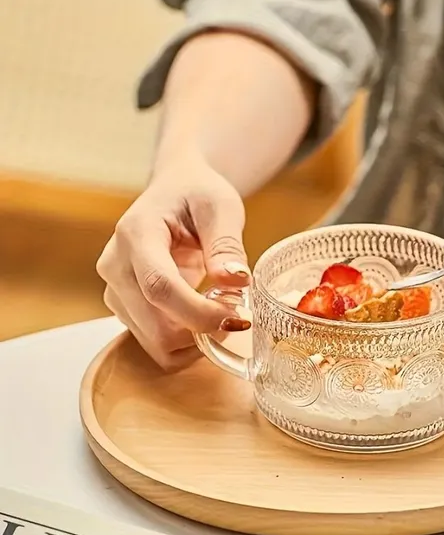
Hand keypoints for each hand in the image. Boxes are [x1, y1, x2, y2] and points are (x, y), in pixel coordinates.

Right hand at [97, 159, 251, 369]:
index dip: (200, 313)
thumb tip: (236, 281)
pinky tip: (204, 316)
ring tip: (221, 312)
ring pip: (155, 342)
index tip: (237, 318)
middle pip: (155, 327)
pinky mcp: (124, 306)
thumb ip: (227, 243)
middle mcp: (115, 265)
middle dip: (201, 333)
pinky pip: (155, 342)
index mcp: (136, 234)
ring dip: (194, 341)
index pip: (160, 287)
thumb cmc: (198, 193)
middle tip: (237, 319)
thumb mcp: (221, 206)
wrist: (174, 192)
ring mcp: (114, 290)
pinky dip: (185, 341)